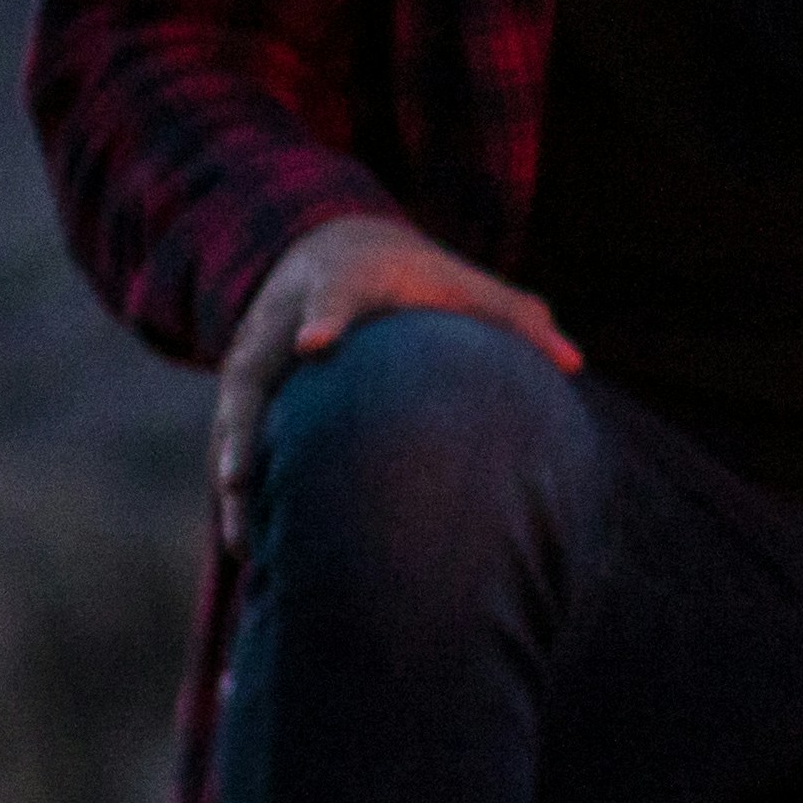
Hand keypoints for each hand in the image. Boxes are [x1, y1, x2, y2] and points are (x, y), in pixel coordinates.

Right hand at [213, 213, 576, 555]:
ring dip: (229, 480)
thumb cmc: (412, 277)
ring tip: (239, 545)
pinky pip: (228, 443)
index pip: (332, 299)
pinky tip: (244, 552)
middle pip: (252, 372)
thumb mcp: (461, 282)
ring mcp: (252, 355)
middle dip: (243, 429)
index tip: (315, 341)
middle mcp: (283, 320)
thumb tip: (574, 361)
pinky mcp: (241, 390)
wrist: (329, 251)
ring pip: (230, 420)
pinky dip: (230, 493)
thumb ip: (514, 317)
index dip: (325, 316)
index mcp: (344, 284)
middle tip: (240, 481)